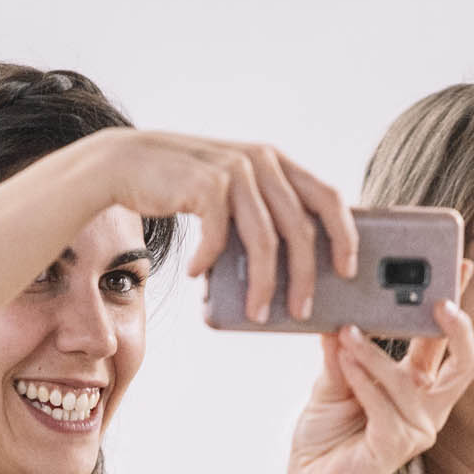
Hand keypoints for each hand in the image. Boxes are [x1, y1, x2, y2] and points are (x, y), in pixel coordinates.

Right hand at [85, 128, 357, 322]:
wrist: (125, 163)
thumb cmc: (182, 185)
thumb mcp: (232, 188)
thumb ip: (261, 209)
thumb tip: (294, 265)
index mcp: (276, 161)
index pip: (328, 197)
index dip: (344, 236)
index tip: (348, 271)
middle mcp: (262, 160)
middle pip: (300, 228)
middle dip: (305, 276)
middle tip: (301, 311)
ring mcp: (235, 170)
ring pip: (265, 241)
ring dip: (263, 284)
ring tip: (256, 313)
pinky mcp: (206, 184)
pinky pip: (219, 237)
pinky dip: (209, 262)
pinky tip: (196, 274)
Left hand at [285, 294, 473, 473]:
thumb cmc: (325, 436)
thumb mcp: (332, 382)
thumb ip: (342, 352)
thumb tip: (340, 312)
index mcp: (417, 387)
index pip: (444, 341)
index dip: (455, 304)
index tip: (459, 267)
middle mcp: (426, 408)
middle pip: (464, 363)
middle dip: (457, 326)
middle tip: (437, 298)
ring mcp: (416, 430)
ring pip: (409, 381)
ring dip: (375, 353)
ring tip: (346, 331)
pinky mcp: (395, 448)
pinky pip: (383, 405)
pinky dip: (362, 378)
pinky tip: (342, 361)